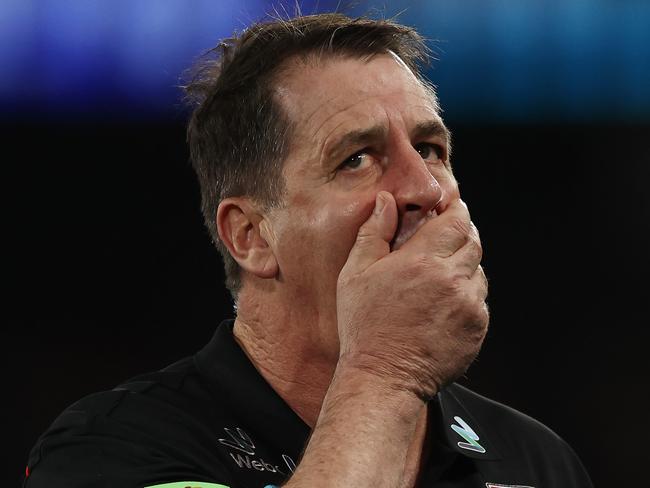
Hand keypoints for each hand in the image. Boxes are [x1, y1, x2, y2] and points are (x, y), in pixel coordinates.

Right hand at [336, 191, 488, 400]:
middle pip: (473, 241)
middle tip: (443, 240)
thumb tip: (386, 201)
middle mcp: (452, 280)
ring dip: (464, 267)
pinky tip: (442, 306)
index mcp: (423, 261)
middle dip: (461, 235)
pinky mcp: (478, 329)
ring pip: (478, 271)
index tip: (449, 210)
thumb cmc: (364, 326)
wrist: (384, 377)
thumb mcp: (355, 274)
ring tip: (438, 278)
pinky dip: (466, 296)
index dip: (455, 210)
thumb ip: (373, 232)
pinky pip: (480, 301)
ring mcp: (470, 306)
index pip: (456, 220)